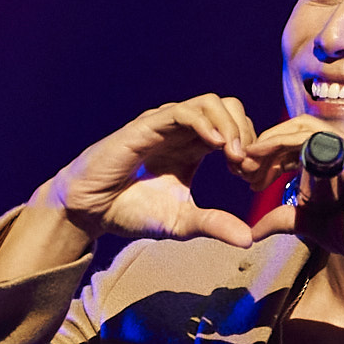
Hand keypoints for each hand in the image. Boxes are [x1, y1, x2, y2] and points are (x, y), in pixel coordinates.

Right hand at [39, 95, 267, 247]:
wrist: (91, 210)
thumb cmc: (132, 211)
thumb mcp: (182, 222)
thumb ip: (214, 225)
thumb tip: (249, 240)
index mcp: (193, 147)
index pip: (236, 130)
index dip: (251, 150)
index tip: (251, 179)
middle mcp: (183, 130)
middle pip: (230, 108)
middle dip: (248, 133)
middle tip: (247, 167)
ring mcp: (166, 124)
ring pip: (212, 103)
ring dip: (231, 126)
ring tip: (235, 157)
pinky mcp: (148, 125)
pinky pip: (184, 112)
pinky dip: (206, 123)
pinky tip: (217, 146)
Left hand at [245, 117, 343, 273]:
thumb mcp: (318, 227)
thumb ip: (288, 220)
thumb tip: (254, 230)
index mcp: (341, 163)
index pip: (299, 149)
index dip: (271, 161)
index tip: (249, 181)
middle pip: (294, 134)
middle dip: (264, 149)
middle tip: (239, 169)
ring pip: (298, 129)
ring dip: (268, 143)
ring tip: (245, 162)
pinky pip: (308, 137)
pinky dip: (280, 142)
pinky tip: (259, 155)